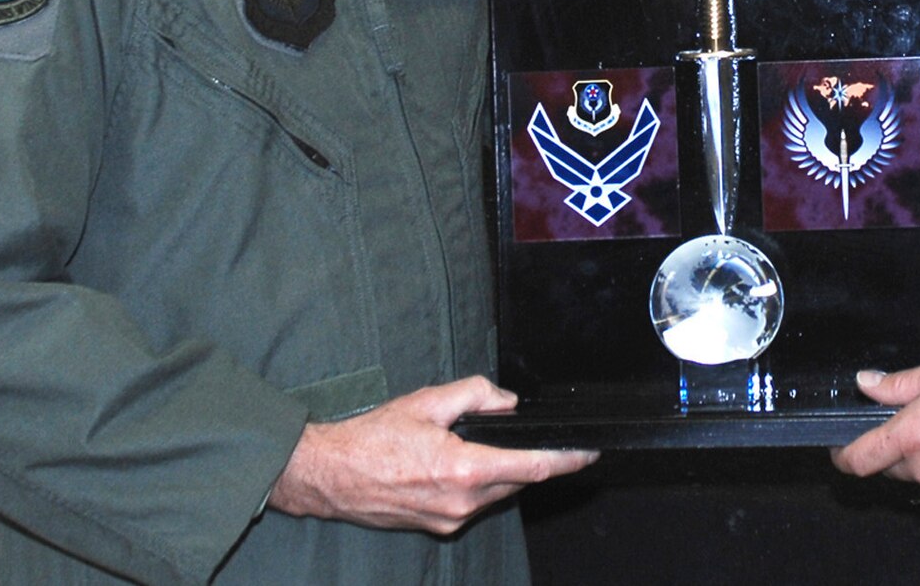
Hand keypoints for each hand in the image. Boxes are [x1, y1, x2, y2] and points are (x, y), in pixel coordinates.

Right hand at [267, 375, 594, 533]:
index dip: (565, 460)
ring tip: (477, 445)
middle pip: (516, 481)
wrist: (331, 475)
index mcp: (463, 469)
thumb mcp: (427, 401)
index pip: (532, 468)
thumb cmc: (373, 438)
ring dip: (500, 471)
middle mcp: (461, 502)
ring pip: (495, 494)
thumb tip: (508, 402)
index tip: (587, 453)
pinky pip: (473, 504)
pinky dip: (478, 484)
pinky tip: (458, 464)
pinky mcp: (438, 526)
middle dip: (527, 459)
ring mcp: (449, 519)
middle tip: (523, 436)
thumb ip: (475, 394)